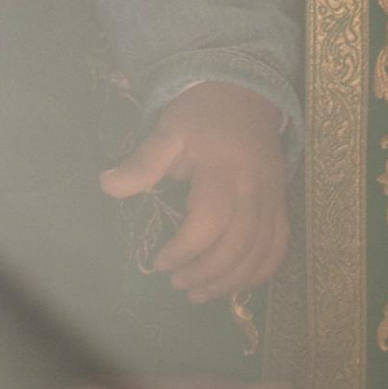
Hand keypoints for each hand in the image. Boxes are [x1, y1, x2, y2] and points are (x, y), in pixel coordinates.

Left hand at [102, 79, 288, 305]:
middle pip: (237, 246)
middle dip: (205, 274)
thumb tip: (106, 186)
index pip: (209, 222)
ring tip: (199, 294)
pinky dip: (260, 272)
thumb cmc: (200, 116)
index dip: (184, 249)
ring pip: (259, 253)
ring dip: (230, 281)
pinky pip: (278, 246)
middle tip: (176, 284)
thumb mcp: (168, 132)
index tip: (158, 262)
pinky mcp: (281, 204)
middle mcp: (254, 190)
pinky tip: (236, 284)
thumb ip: (142, 163)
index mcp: (223, 172)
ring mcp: (272, 199)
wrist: (244, 94)